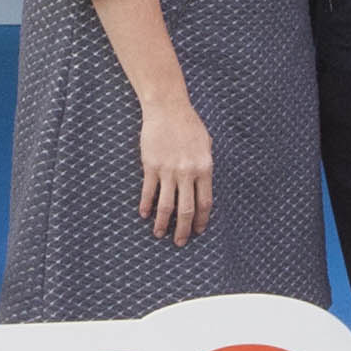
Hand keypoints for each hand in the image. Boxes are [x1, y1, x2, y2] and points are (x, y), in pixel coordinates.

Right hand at [135, 98, 215, 243]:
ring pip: (166, 205)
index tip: (197, 231)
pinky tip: (144, 214)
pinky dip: (146, 205)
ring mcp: (168, 170)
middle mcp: (187, 172)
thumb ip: (205, 165)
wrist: (167, 108)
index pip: (204, 202)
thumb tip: (203, 185)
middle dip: (183, 229)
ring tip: (159, 234)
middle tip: (180, 242)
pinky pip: (149, 191)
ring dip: (162, 223)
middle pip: (186, 209)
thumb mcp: (206, 144)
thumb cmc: (188, 124)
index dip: (201, 220)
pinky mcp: (151, 166)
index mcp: (204, 168)